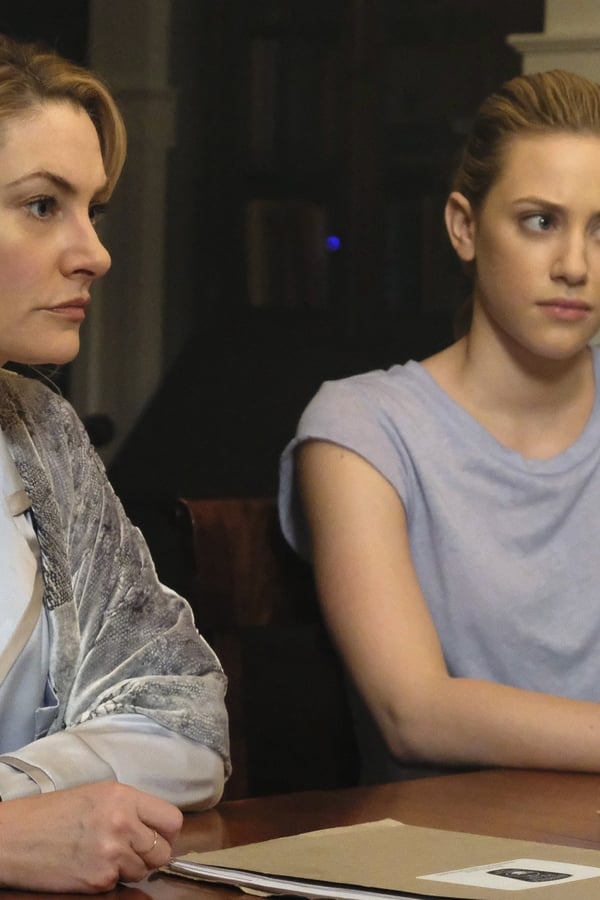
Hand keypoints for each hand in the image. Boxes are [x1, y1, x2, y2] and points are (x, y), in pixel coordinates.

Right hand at [0, 781, 182, 891]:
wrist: (15, 838)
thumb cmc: (51, 814)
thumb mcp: (97, 795)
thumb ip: (130, 807)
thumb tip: (156, 826)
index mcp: (124, 797)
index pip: (172, 819)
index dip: (167, 831)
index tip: (160, 835)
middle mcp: (123, 823)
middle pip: (163, 849)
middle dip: (151, 853)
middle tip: (132, 850)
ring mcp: (112, 853)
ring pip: (143, 870)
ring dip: (129, 867)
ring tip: (104, 855)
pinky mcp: (100, 879)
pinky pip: (120, 883)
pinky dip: (109, 879)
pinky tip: (90, 865)